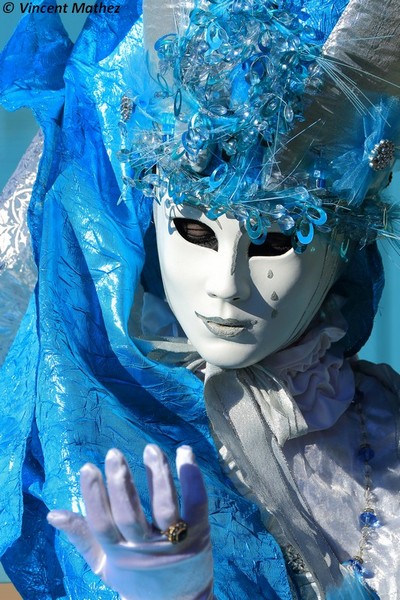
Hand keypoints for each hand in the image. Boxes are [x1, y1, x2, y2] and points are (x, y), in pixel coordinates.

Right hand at [47, 445, 212, 599]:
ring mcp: (174, 543)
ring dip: (158, 475)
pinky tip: (185, 453)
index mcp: (119, 554)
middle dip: (121, 484)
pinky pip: (197, 503)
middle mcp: (145, 549)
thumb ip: (82, 537)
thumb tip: (53, 514)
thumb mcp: (106, 563)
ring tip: (150, 449)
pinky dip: (192, 479)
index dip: (93, 496)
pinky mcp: (199, 535)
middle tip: (114, 454)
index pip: (102, 524)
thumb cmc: (137, 577)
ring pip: (164, 507)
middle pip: (130, 515)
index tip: (88, 467)